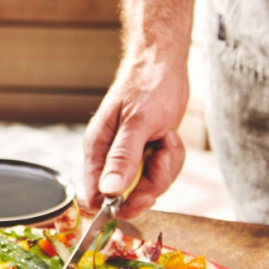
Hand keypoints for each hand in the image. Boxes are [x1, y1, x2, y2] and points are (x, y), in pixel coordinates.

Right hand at [83, 55, 187, 218]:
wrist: (165, 65)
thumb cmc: (147, 86)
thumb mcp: (137, 123)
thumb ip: (122, 158)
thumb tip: (109, 191)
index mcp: (97, 149)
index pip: (97, 194)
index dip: (118, 204)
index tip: (143, 195)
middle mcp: (110, 158)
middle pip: (126, 196)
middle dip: (151, 182)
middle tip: (161, 156)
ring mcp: (129, 158)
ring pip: (148, 186)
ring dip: (165, 167)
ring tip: (165, 138)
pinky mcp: (146, 156)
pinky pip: (160, 174)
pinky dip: (171, 159)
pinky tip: (168, 137)